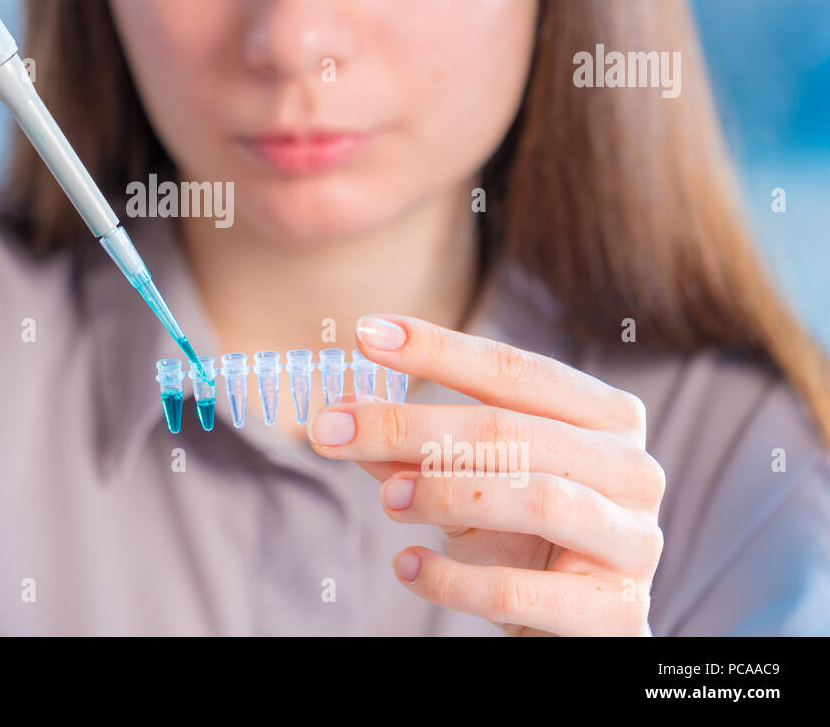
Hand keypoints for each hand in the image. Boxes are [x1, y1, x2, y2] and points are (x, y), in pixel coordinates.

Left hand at [308, 314, 665, 635]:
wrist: (578, 631)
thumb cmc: (523, 540)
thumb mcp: (468, 481)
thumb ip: (415, 446)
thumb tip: (345, 405)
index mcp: (605, 418)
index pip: (515, 369)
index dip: (438, 349)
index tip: (364, 334)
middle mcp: (633, 470)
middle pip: (510, 431)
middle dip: (409, 425)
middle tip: (332, 429)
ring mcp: (633, 543)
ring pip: (535, 499)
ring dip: (444, 493)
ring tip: (386, 498)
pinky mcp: (615, 614)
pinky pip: (521, 590)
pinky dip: (453, 578)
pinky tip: (406, 565)